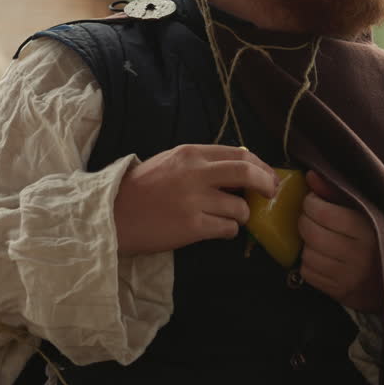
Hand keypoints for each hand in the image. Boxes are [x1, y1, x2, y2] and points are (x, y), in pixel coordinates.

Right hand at [114, 144, 278, 256]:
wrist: (112, 214)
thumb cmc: (140, 189)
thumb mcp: (170, 162)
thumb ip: (201, 162)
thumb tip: (240, 166)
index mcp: (190, 153)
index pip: (239, 153)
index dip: (260, 165)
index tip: (268, 176)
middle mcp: (195, 173)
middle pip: (247, 172)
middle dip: (267, 184)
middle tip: (271, 194)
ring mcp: (194, 200)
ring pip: (240, 207)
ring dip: (242, 215)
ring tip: (229, 218)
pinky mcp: (192, 227)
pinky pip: (227, 229)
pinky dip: (229, 231)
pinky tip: (218, 230)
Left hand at [299, 170, 382, 312]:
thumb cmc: (383, 237)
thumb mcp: (369, 210)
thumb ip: (338, 192)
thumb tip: (310, 176)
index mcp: (368, 229)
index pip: (322, 212)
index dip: (311, 203)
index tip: (315, 201)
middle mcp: (358, 255)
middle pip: (311, 232)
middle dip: (305, 220)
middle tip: (311, 217)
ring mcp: (348, 276)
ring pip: (307, 254)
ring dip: (307, 243)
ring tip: (318, 237)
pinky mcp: (340, 292)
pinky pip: (308, 274)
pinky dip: (308, 263)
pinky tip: (321, 256)